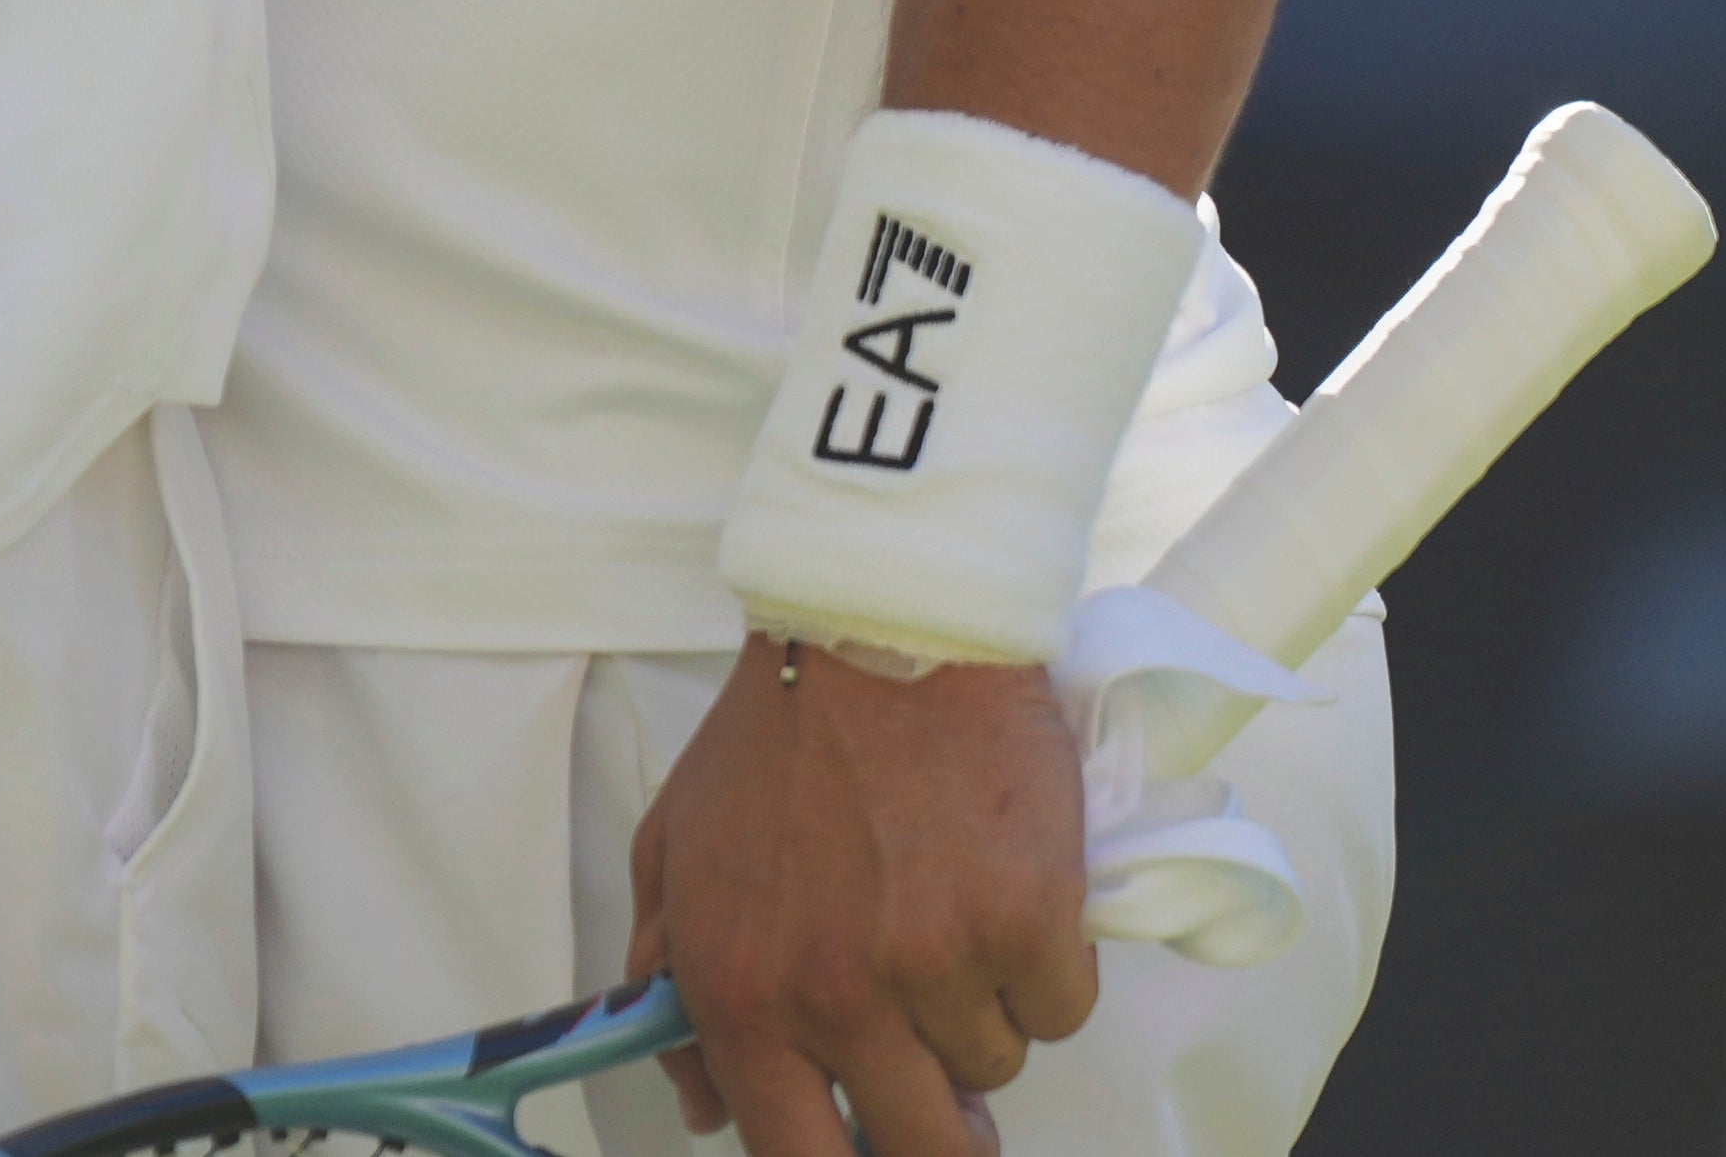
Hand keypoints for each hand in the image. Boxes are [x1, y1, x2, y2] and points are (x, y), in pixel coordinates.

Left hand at [627, 635, 1094, 1155]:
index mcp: (740, 993)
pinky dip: (1048, 964)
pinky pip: (1060, 1007)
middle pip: (925, 1146)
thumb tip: (702, 1107)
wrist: (883, 621)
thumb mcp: (674, 850)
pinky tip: (1013, 889)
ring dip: (986, 1010)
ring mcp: (939, 965)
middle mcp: (838, 997)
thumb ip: (664, 983)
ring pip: (996, 1063)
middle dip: (942, 1118)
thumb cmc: (776, 736)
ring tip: (959, 909)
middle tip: (946, 1061)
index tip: (871, 1135)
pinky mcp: (1030, 923)